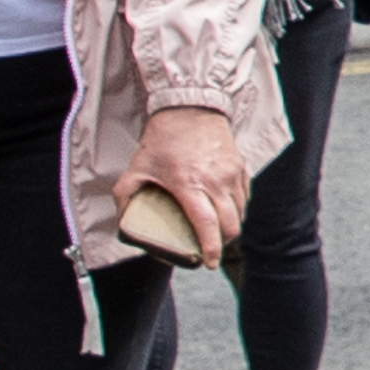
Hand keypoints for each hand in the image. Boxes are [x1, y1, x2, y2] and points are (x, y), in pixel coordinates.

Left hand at [124, 106, 248, 264]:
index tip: (207, 263)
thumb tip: (125, 223)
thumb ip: (126, 199)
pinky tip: (224, 212)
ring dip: (230, 227)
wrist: (190, 107)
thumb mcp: (136, 169)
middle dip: (222, 244)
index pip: (207, 224)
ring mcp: (231, 173)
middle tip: (209, 251)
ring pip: (240, 213)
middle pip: (231, 224)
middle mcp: (215, 180)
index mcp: (189, 183)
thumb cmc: (162, 139)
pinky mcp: (240, 167)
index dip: (209, 248)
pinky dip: (236, 210)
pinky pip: (244, 197)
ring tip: (216, 233)